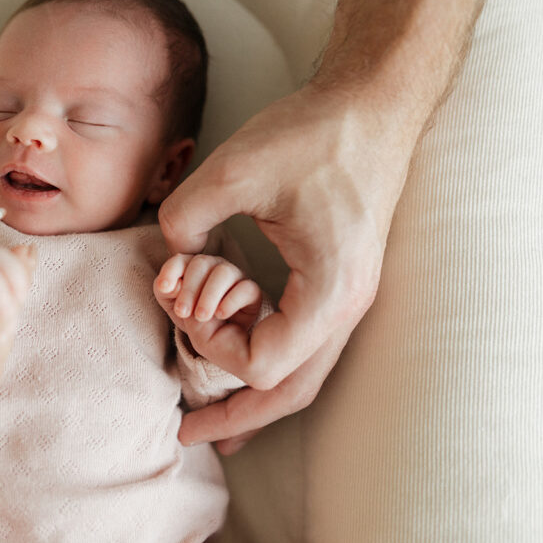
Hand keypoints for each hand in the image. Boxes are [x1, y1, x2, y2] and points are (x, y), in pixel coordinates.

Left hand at [153, 253, 262, 351]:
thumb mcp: (176, 308)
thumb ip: (168, 294)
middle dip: (189, 289)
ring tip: (201, 317)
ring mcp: (234, 275)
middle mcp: (213, 266)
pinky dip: (231, 301)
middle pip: (201, 263)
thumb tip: (170, 285)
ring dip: (209, 295)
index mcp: (191, 267)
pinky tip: (221, 315)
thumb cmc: (195, 318)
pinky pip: (246, 288)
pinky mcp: (252, 290)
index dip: (170, 271)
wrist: (221, 338)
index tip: (164, 288)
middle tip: (183, 312)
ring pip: (223, 273)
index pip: (179, 260)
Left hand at [158, 85, 413, 453]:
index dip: (213, 348)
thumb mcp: (233, 170)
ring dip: (256, 399)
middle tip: (190, 436)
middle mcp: (346, 306)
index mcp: (328, 290)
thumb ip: (185, 218)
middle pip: (292, 393)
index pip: (264, 365)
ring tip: (216, 422)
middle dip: (237, 417)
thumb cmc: (313, 134)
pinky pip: (307, 343)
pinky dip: (271, 360)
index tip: (185, 307)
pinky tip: (243, 356)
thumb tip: (171, 255)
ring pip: (305, 375)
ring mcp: (349, 296)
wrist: (372, 106)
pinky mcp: (340, 280)